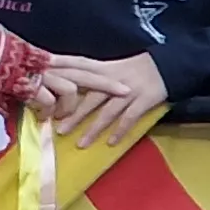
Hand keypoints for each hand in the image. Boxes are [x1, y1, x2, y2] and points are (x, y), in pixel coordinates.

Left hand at [38, 52, 168, 146]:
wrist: (168, 65)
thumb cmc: (135, 68)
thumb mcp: (111, 66)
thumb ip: (90, 76)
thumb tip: (63, 86)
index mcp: (102, 68)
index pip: (77, 65)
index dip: (59, 69)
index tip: (41, 77)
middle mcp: (113, 79)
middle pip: (89, 97)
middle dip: (72, 113)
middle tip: (56, 127)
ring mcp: (129, 90)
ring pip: (107, 111)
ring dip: (93, 128)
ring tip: (80, 143)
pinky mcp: (145, 100)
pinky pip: (130, 118)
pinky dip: (120, 131)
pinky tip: (110, 143)